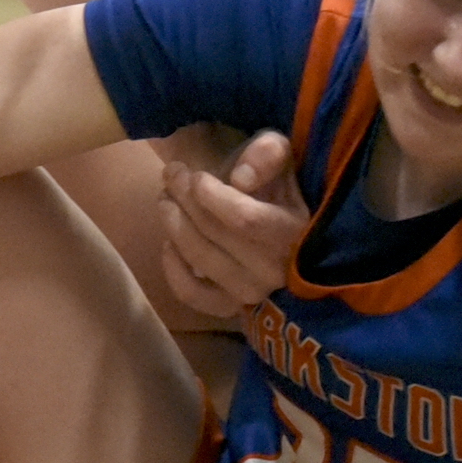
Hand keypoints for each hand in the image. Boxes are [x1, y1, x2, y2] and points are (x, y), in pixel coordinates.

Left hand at [157, 129, 307, 318]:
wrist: (296, 244)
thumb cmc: (286, 196)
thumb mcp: (287, 163)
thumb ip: (269, 155)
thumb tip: (240, 177)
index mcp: (293, 233)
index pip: (243, 218)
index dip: (210, 194)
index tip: (195, 175)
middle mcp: (273, 269)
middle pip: (214, 232)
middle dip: (184, 198)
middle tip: (171, 176)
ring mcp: (251, 292)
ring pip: (199, 258)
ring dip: (173, 225)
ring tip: (165, 200)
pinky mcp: (231, 308)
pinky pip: (192, 294)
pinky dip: (173, 269)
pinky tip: (168, 245)